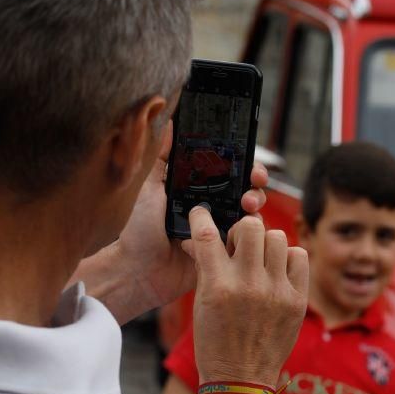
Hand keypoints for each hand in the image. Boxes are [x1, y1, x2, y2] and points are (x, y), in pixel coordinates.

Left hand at [72, 122, 269, 323]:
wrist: (138, 270)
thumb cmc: (140, 231)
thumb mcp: (150, 188)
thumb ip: (163, 158)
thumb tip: (170, 123)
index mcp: (198, 192)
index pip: (229, 172)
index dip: (244, 164)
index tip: (249, 162)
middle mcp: (213, 210)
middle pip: (247, 190)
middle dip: (256, 183)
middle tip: (254, 182)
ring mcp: (221, 232)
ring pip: (252, 214)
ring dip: (256, 205)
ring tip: (247, 206)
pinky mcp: (225, 254)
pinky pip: (248, 242)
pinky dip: (251, 234)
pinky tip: (243, 229)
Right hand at [185, 206, 307, 386]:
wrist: (241, 379)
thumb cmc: (215, 342)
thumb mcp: (200, 303)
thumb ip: (204, 266)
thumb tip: (197, 236)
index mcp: (218, 287)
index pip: (207, 235)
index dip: (201, 217)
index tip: (201, 214)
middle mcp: (249, 286)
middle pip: (250, 226)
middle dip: (241, 231)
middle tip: (239, 247)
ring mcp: (276, 292)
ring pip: (277, 237)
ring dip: (265, 243)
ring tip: (259, 260)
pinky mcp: (296, 300)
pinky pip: (299, 257)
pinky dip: (287, 258)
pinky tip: (277, 272)